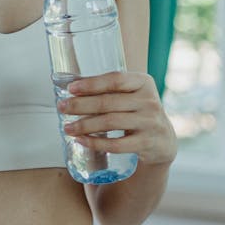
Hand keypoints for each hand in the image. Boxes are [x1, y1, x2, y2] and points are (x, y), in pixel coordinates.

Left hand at [57, 72, 176, 166]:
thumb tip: (72, 87)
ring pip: (110, 122)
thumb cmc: (138, 112)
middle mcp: (149, 100)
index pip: (115, 79)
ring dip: (84, 125)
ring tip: (67, 128)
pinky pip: (117, 144)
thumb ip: (108, 90)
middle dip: (80, 105)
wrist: (162, 140)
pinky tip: (81, 140)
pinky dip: (96, 142)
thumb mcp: (131, 95)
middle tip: (62, 108)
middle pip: (108, 102)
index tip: (71, 88)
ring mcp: (150, 122)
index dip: (91, 83)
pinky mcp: (147, 143)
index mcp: (143, 82)